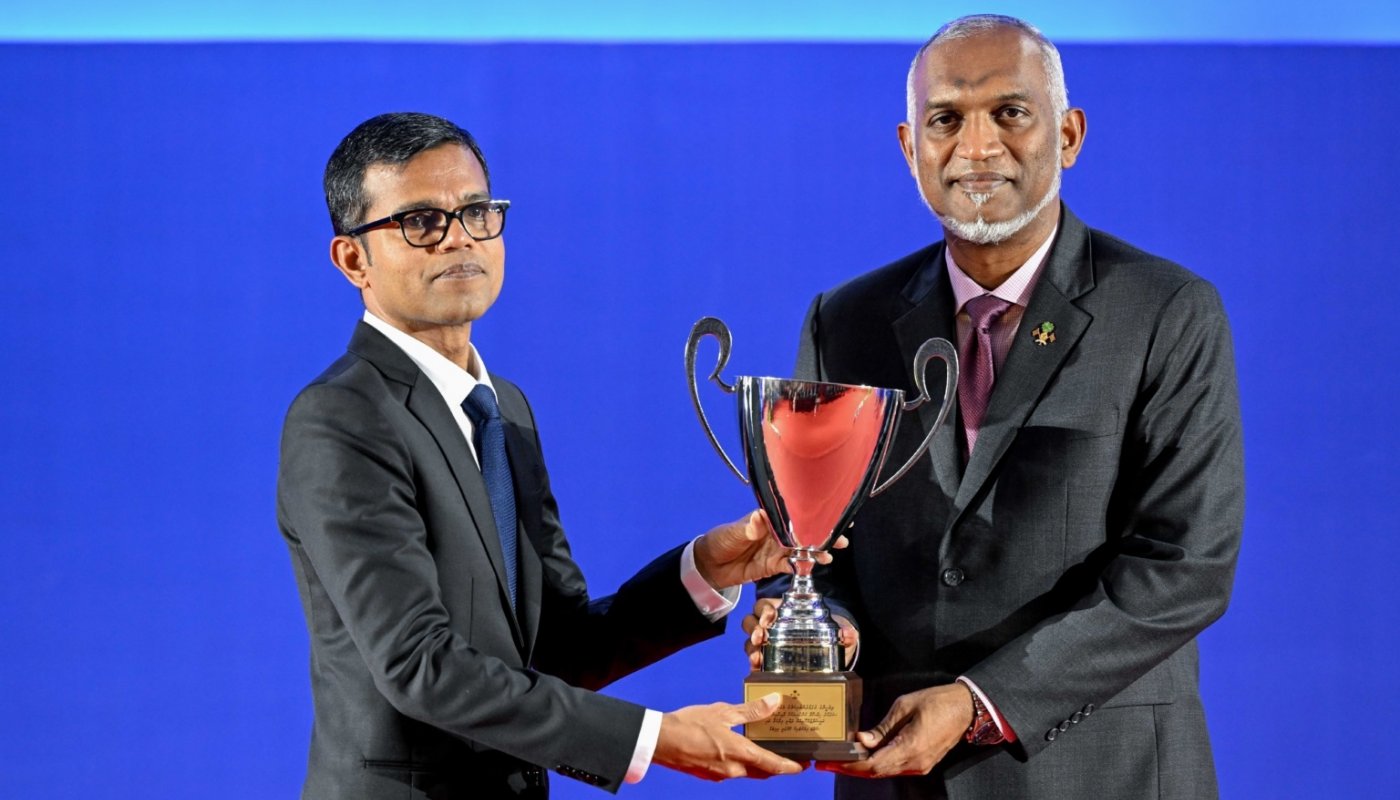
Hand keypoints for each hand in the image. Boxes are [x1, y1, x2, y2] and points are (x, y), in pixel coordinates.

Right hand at [653, 693, 804, 780]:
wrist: (660, 741)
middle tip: (787, 757)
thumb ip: (751, 711)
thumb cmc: (690, 724)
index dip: (790, 766)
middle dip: (775, 767)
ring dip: (756, 764)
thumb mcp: (723, 712)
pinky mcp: (708, 774)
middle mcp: (733, 770)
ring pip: (746, 772)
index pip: (773, 765)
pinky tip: (734, 750)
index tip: (802, 765)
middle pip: (762, 772)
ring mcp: (719, 775)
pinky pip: (730, 771)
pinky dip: (739, 763)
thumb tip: (775, 702)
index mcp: (740, 754)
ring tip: (762, 749)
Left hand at [693, 510, 847, 589]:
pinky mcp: (773, 566)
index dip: (810, 514)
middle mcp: (775, 533)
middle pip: (803, 532)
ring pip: (801, 550)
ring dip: (817, 551)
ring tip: (831, 554)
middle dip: (822, 534)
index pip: (792, 514)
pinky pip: (791, 566)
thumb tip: (758, 518)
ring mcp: (776, 550)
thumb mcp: (732, 532)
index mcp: (767, 518)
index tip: (828, 513)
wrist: (708, 565)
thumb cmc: (720, 540)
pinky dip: (803, 566)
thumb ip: (747, 527)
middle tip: (842, 537)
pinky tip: (815, 566)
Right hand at [740, 597, 858, 670]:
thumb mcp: (837, 630)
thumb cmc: (828, 634)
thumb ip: (845, 631)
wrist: (829, 654)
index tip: (769, 617)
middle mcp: (771, 626)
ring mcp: (768, 645)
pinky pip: (755, 661)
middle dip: (754, 628)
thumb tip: (849, 634)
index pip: (765, 605)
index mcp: (783, 611)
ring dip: (751, 648)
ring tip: (757, 656)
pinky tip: (757, 669)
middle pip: (751, 622)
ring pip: (750, 641)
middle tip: (761, 637)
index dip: (764, 609)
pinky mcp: (768, 662)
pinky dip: (754, 665)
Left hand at [817, 683, 972, 777]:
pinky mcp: (923, 763)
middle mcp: (915, 762)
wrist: (965, 708)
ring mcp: (920, 765)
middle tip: (828, 762)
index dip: (851, 766)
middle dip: (851, 769)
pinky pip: (895, 767)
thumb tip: (862, 740)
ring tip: (842, 759)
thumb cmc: (936, 701)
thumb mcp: (904, 706)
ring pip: (885, 771)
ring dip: (863, 768)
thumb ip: (882, 727)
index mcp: (910, 747)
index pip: (873, 765)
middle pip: (876, 772)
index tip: (831, 763)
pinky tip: (864, 757)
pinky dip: (877, 765)